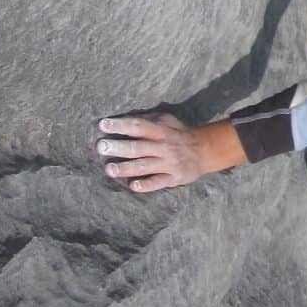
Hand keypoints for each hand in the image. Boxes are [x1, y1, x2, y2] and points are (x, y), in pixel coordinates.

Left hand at [96, 113, 246, 192]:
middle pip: (138, 147)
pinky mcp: (173, 178)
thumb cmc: (180, 133)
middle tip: (101, 147)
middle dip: (119, 147)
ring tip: (108, 169)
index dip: (121, 125)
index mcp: (161, 130)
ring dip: (125, 168)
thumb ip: (149, 120)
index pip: (139, 126)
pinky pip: (158, 182)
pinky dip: (146, 184)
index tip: (103, 125)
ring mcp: (169, 163)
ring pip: (144, 166)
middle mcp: (164, 146)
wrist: (205, 150)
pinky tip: (133, 186)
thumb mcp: (168, 120)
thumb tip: (126, 120)